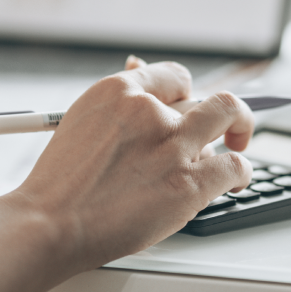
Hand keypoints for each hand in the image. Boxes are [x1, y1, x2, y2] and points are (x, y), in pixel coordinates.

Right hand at [11, 56, 254, 269]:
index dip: (187, 94)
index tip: (191, 107)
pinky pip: (236, 165)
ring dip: (228, 140)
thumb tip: (139, 67)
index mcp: (119, 91)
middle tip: (226, 127)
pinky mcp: (189, 183)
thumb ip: (119, 101)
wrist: (49, 224)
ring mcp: (173, 146)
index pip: (175, 77)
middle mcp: (150, 112)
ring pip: (227, 120)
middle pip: (207, 96)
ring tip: (219, 159)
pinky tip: (235, 181)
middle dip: (220, 112)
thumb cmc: (61, 181)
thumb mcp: (82, 121)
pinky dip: (241, 172)